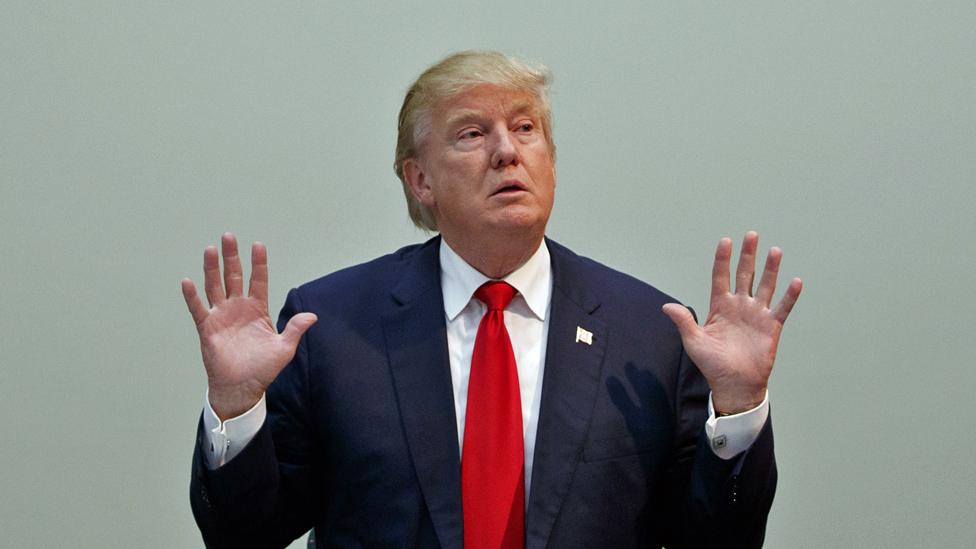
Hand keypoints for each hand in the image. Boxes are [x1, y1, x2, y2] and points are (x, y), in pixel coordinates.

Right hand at [181, 233, 316, 419]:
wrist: (242, 388)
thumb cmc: (263, 369)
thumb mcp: (284, 349)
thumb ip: (295, 330)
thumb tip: (313, 316)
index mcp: (257, 309)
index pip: (258, 280)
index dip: (258, 263)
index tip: (258, 245)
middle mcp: (238, 308)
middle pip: (234, 276)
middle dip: (232, 257)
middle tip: (228, 236)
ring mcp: (221, 316)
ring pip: (215, 287)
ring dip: (212, 268)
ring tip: (211, 249)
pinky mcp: (207, 328)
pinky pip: (198, 309)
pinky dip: (192, 296)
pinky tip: (188, 282)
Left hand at [662, 232, 801, 414]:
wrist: (734, 385)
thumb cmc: (712, 364)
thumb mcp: (694, 342)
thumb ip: (684, 322)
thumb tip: (666, 306)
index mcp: (719, 307)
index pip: (720, 277)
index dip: (723, 260)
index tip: (726, 241)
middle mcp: (739, 306)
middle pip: (744, 275)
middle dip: (748, 256)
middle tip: (752, 235)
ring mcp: (756, 315)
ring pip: (765, 286)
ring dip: (771, 269)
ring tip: (775, 251)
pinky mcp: (771, 327)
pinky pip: (782, 308)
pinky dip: (789, 295)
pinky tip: (795, 281)